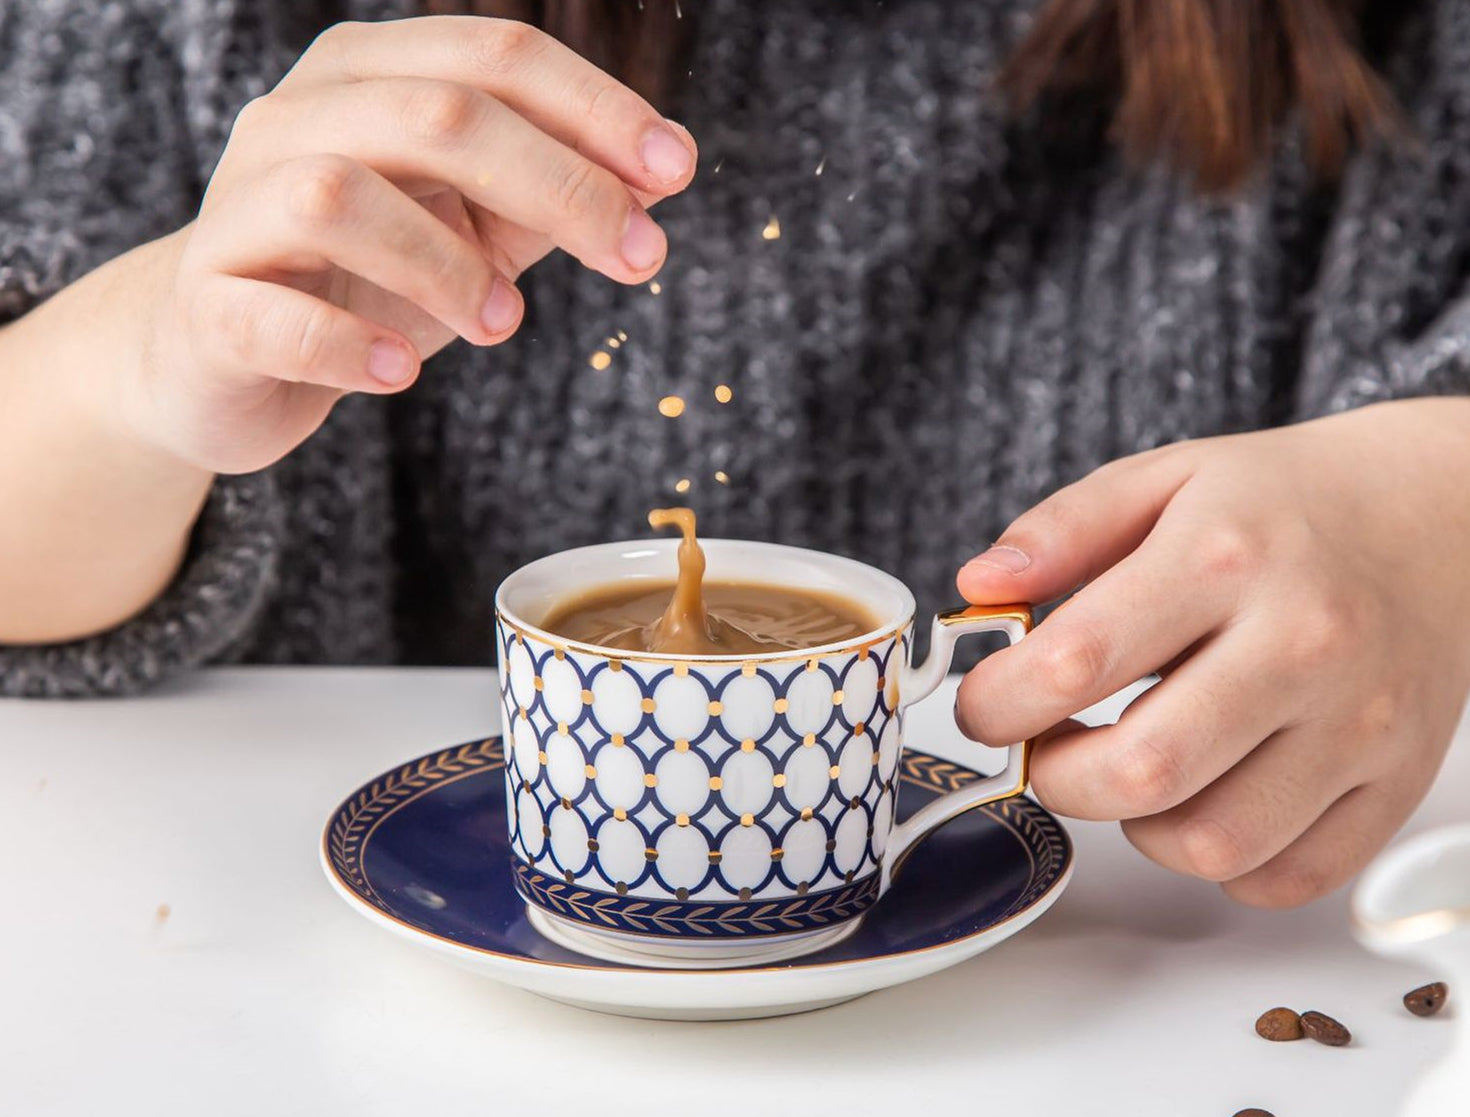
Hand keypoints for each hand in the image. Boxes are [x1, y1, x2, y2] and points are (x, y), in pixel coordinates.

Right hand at [133, 16, 696, 473]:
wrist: (222, 354)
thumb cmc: (364, 279)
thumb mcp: (472, 224)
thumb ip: (552, 193)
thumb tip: (660, 173)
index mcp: (368, 77)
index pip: (497, 57)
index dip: (598, 110)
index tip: (678, 172)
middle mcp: (295, 119)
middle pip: (438, 116)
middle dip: (559, 184)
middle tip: (639, 258)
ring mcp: (239, 208)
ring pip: (342, 197)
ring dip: (447, 265)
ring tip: (504, 323)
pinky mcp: (208, 304)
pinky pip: (273, 315)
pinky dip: (347, 345)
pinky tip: (401, 370)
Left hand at [953, 398, 1469, 906]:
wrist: (1438, 516)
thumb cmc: (1285, 504)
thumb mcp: (1163, 478)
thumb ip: (1060, 530)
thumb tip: (979, 590)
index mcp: (1224, 556)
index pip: (1075, 661)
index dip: (999, 703)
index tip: (983, 707)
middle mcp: (1301, 643)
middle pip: (1142, 771)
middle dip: (1058, 778)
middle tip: (1047, 749)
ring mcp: (1359, 722)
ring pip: (1212, 843)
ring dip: (1136, 826)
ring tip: (1129, 769)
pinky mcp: (1397, 780)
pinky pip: (1287, 876)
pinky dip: (1222, 863)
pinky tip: (1203, 801)